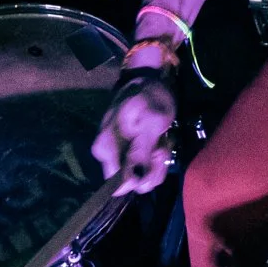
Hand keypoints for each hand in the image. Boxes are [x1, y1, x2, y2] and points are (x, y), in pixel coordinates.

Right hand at [91, 75, 176, 194]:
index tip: (156, 152)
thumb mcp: (152, 121)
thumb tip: (133, 183)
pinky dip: (157, 157)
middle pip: (135, 183)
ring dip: (158, 161)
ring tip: (161, 138)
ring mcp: (115, 155)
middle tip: (161, 142)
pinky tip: (159, 140)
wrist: (146, 81)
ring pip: (143, 177)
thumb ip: (141, 151)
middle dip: (155, 166)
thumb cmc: (150, 98)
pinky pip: (144, 168)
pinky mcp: (125, 154)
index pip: (121, 185)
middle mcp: (106, 156)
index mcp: (106, 149)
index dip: (144, 174)